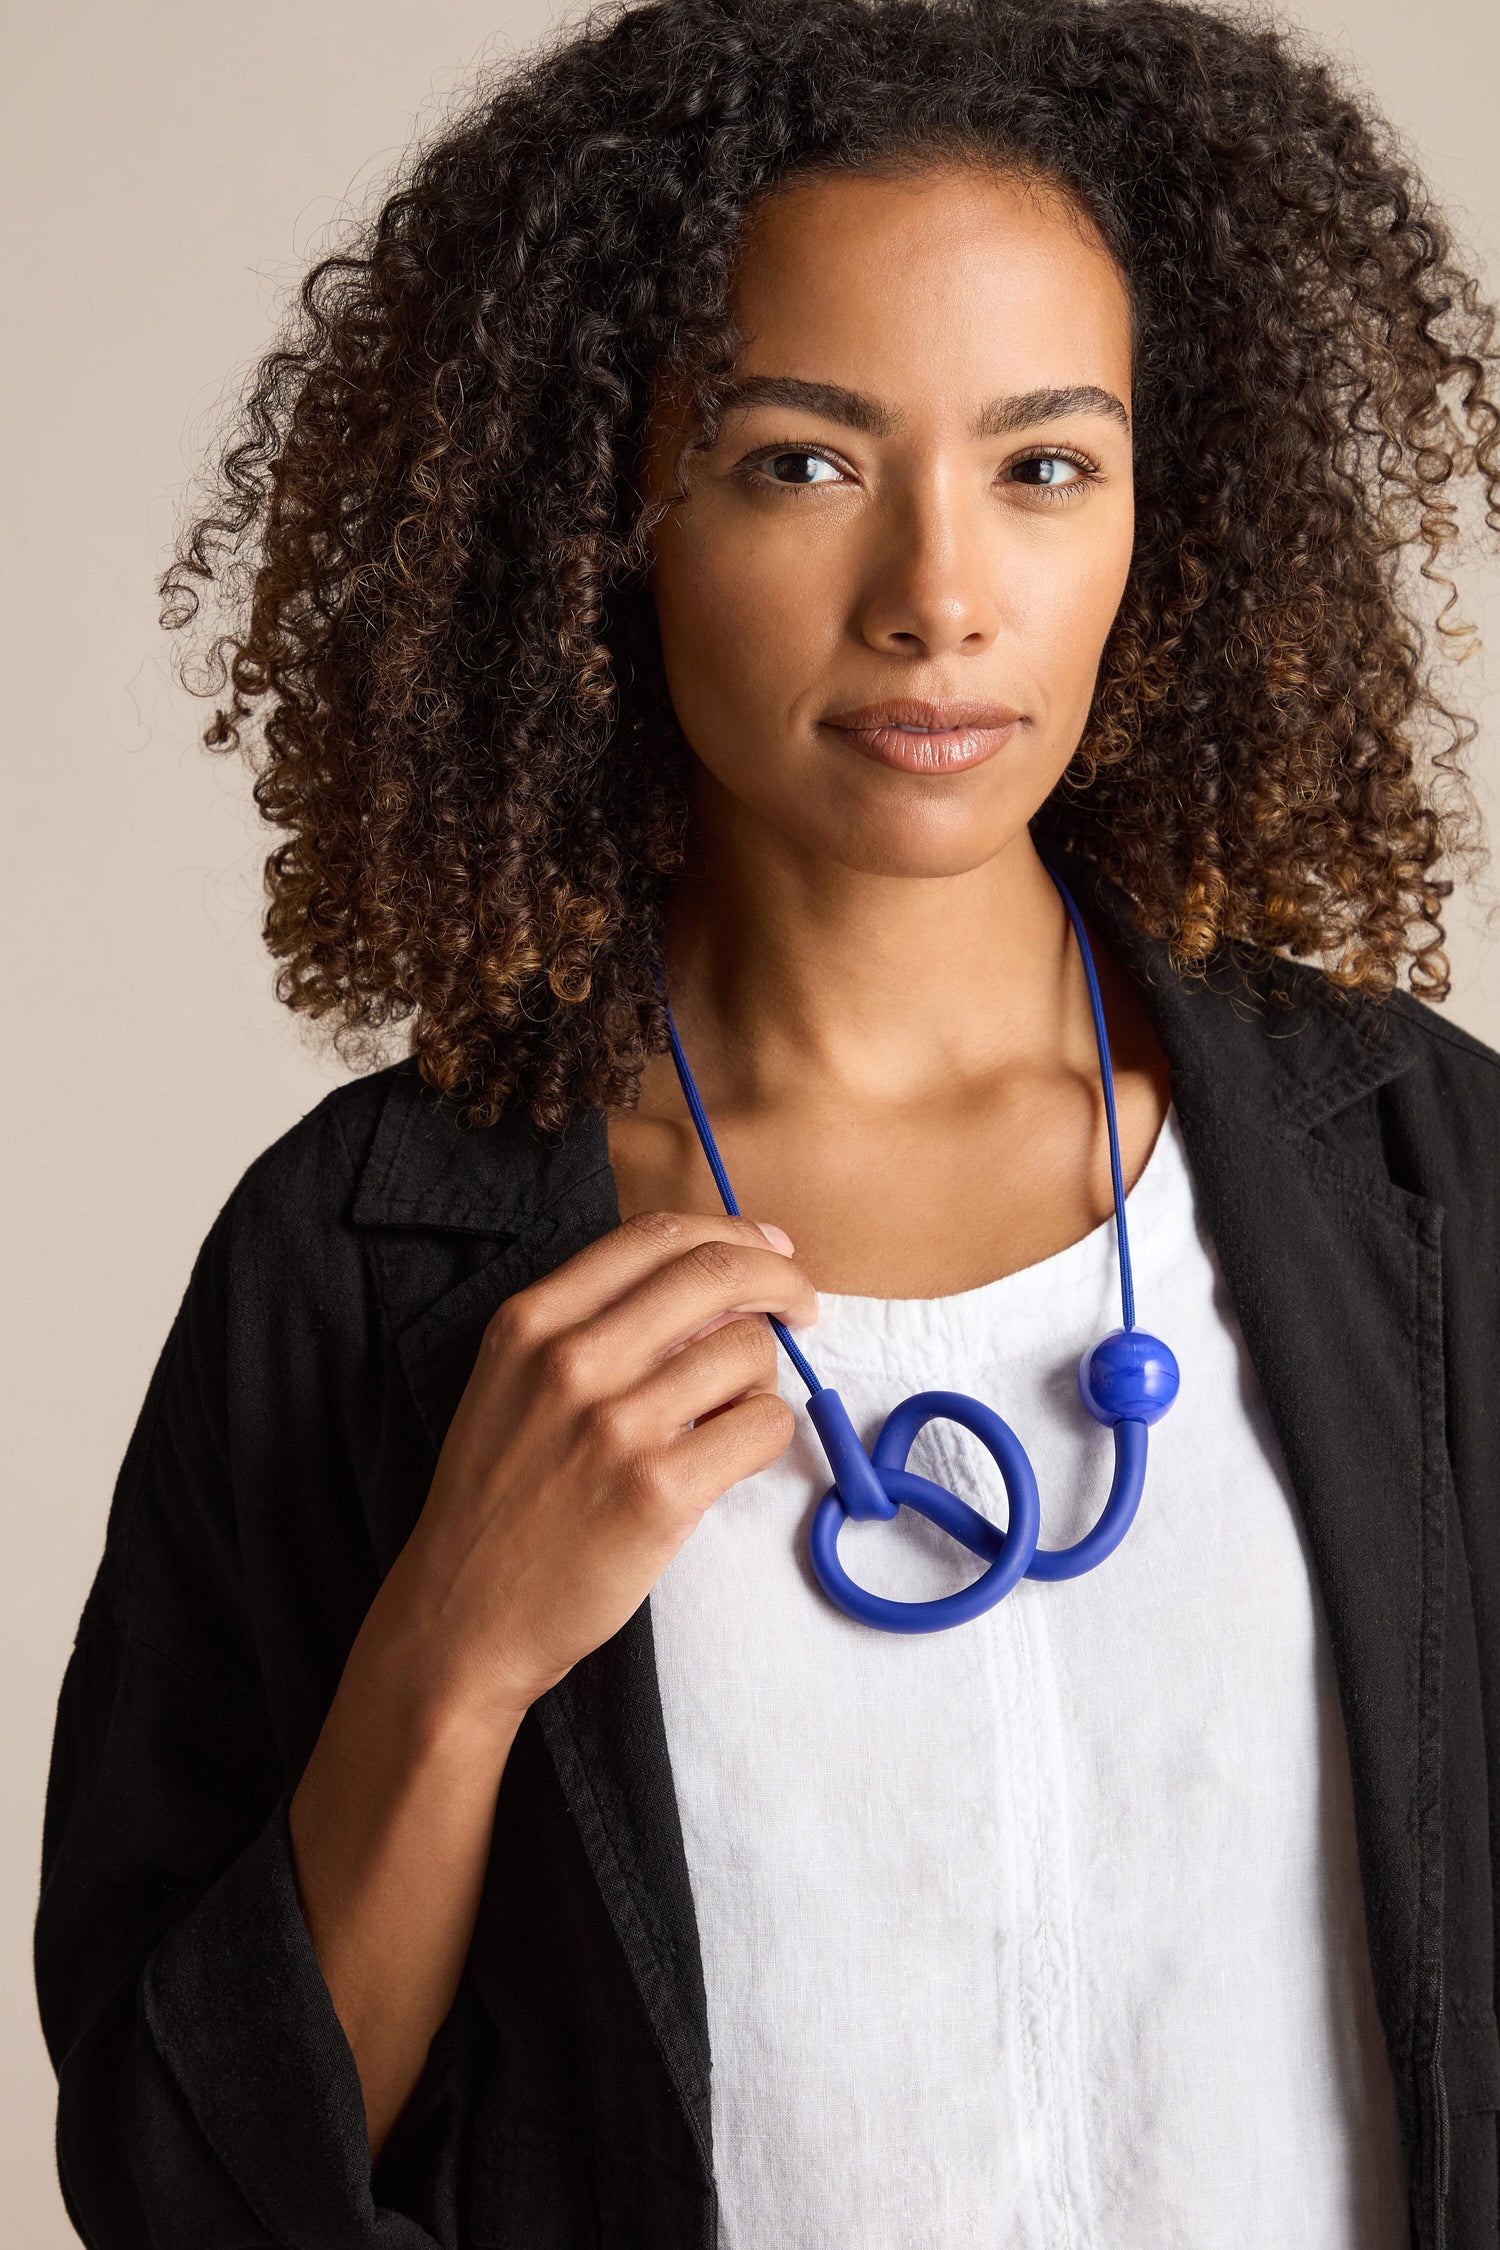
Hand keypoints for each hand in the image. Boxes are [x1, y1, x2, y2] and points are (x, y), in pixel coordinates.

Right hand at [369, 1210, 817, 1726]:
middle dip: (781, 1282)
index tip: (771, 1251)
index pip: (658, 1234)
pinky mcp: (658, 1491)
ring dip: (764, 1376)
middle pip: (717, 1275)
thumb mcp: (515, 1382)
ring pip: (751, 1352)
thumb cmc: (500, 1498)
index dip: (734, 1234)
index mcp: (532, 1320)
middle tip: (802, 1309)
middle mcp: (570, 1359)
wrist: (461, 1615)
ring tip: (732, 1411)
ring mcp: (615, 1425)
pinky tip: (731, 1455)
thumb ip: (599, 1325)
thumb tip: (721, 1289)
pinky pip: (761, 1427)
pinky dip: (764, 1434)